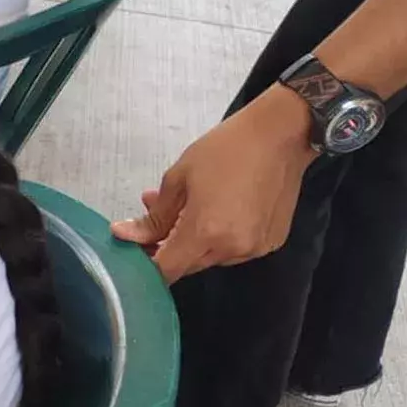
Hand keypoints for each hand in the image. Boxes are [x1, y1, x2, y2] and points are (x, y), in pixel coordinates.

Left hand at [111, 88, 317, 282]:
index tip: (136, 247)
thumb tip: (125, 234)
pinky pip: (235, 250)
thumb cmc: (224, 150)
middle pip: (188, 266)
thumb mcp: (178, 179)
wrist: (280, 135)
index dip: (146, 265)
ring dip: (192, 241)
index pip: (167, 271)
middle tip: (156, 217)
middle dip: (167, 247)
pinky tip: (215, 210)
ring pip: (210, 258)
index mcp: (206, 233)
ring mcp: (255, 248)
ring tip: (186, 206)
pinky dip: (219, 238)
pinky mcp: (271, 242)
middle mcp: (233, 249)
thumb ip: (154, 217)